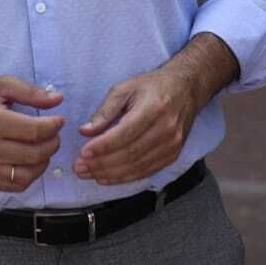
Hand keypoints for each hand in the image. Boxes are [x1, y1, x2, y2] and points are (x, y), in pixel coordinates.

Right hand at [0, 76, 64, 192]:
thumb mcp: (0, 86)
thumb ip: (30, 91)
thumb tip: (58, 99)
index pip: (35, 131)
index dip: (54, 126)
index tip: (59, 120)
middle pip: (34, 153)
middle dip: (53, 143)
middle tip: (54, 134)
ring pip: (28, 174)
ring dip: (44, 161)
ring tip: (44, 147)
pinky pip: (16, 185)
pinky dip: (30, 175)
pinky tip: (31, 161)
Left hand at [73, 67, 198, 184]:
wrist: (186, 90)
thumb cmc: (152, 86)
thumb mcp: (125, 88)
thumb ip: (105, 110)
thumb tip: (85, 131)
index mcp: (153, 108)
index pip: (124, 134)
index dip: (102, 146)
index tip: (82, 153)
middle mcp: (165, 129)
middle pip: (130, 154)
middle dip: (102, 164)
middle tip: (79, 168)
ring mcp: (171, 145)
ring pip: (137, 166)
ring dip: (110, 174)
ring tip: (88, 174)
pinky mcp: (173, 155)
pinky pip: (146, 172)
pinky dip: (125, 178)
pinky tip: (107, 178)